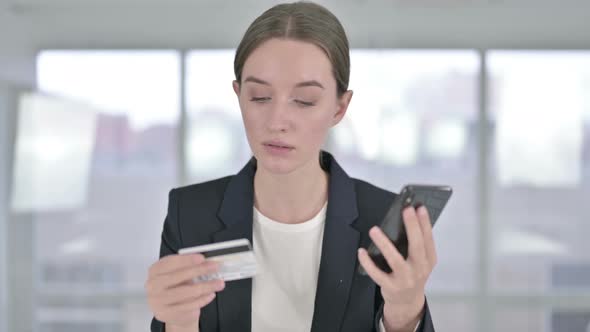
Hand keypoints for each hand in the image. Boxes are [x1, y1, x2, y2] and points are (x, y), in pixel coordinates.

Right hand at [145, 254, 225, 329]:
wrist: (171, 311)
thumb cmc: (175, 287)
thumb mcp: (178, 273)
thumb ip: (188, 266)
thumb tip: (207, 261)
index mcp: (155, 271)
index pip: (170, 263)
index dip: (186, 260)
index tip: (202, 258)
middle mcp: (153, 285)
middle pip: (178, 276)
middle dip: (199, 270)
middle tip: (214, 267)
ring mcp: (158, 301)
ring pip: (185, 292)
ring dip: (205, 286)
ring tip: (219, 283)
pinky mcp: (167, 313)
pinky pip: (189, 305)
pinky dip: (203, 299)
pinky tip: (211, 294)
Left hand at [358, 206, 436, 331]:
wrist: (407, 302)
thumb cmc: (412, 274)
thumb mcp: (420, 261)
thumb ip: (416, 244)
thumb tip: (406, 219)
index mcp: (428, 260)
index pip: (428, 239)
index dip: (425, 223)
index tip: (420, 207)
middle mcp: (419, 270)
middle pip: (416, 247)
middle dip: (412, 227)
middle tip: (405, 210)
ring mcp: (405, 279)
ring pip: (395, 260)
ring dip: (384, 244)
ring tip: (374, 229)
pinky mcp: (390, 287)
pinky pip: (377, 274)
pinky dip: (368, 262)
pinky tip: (361, 251)